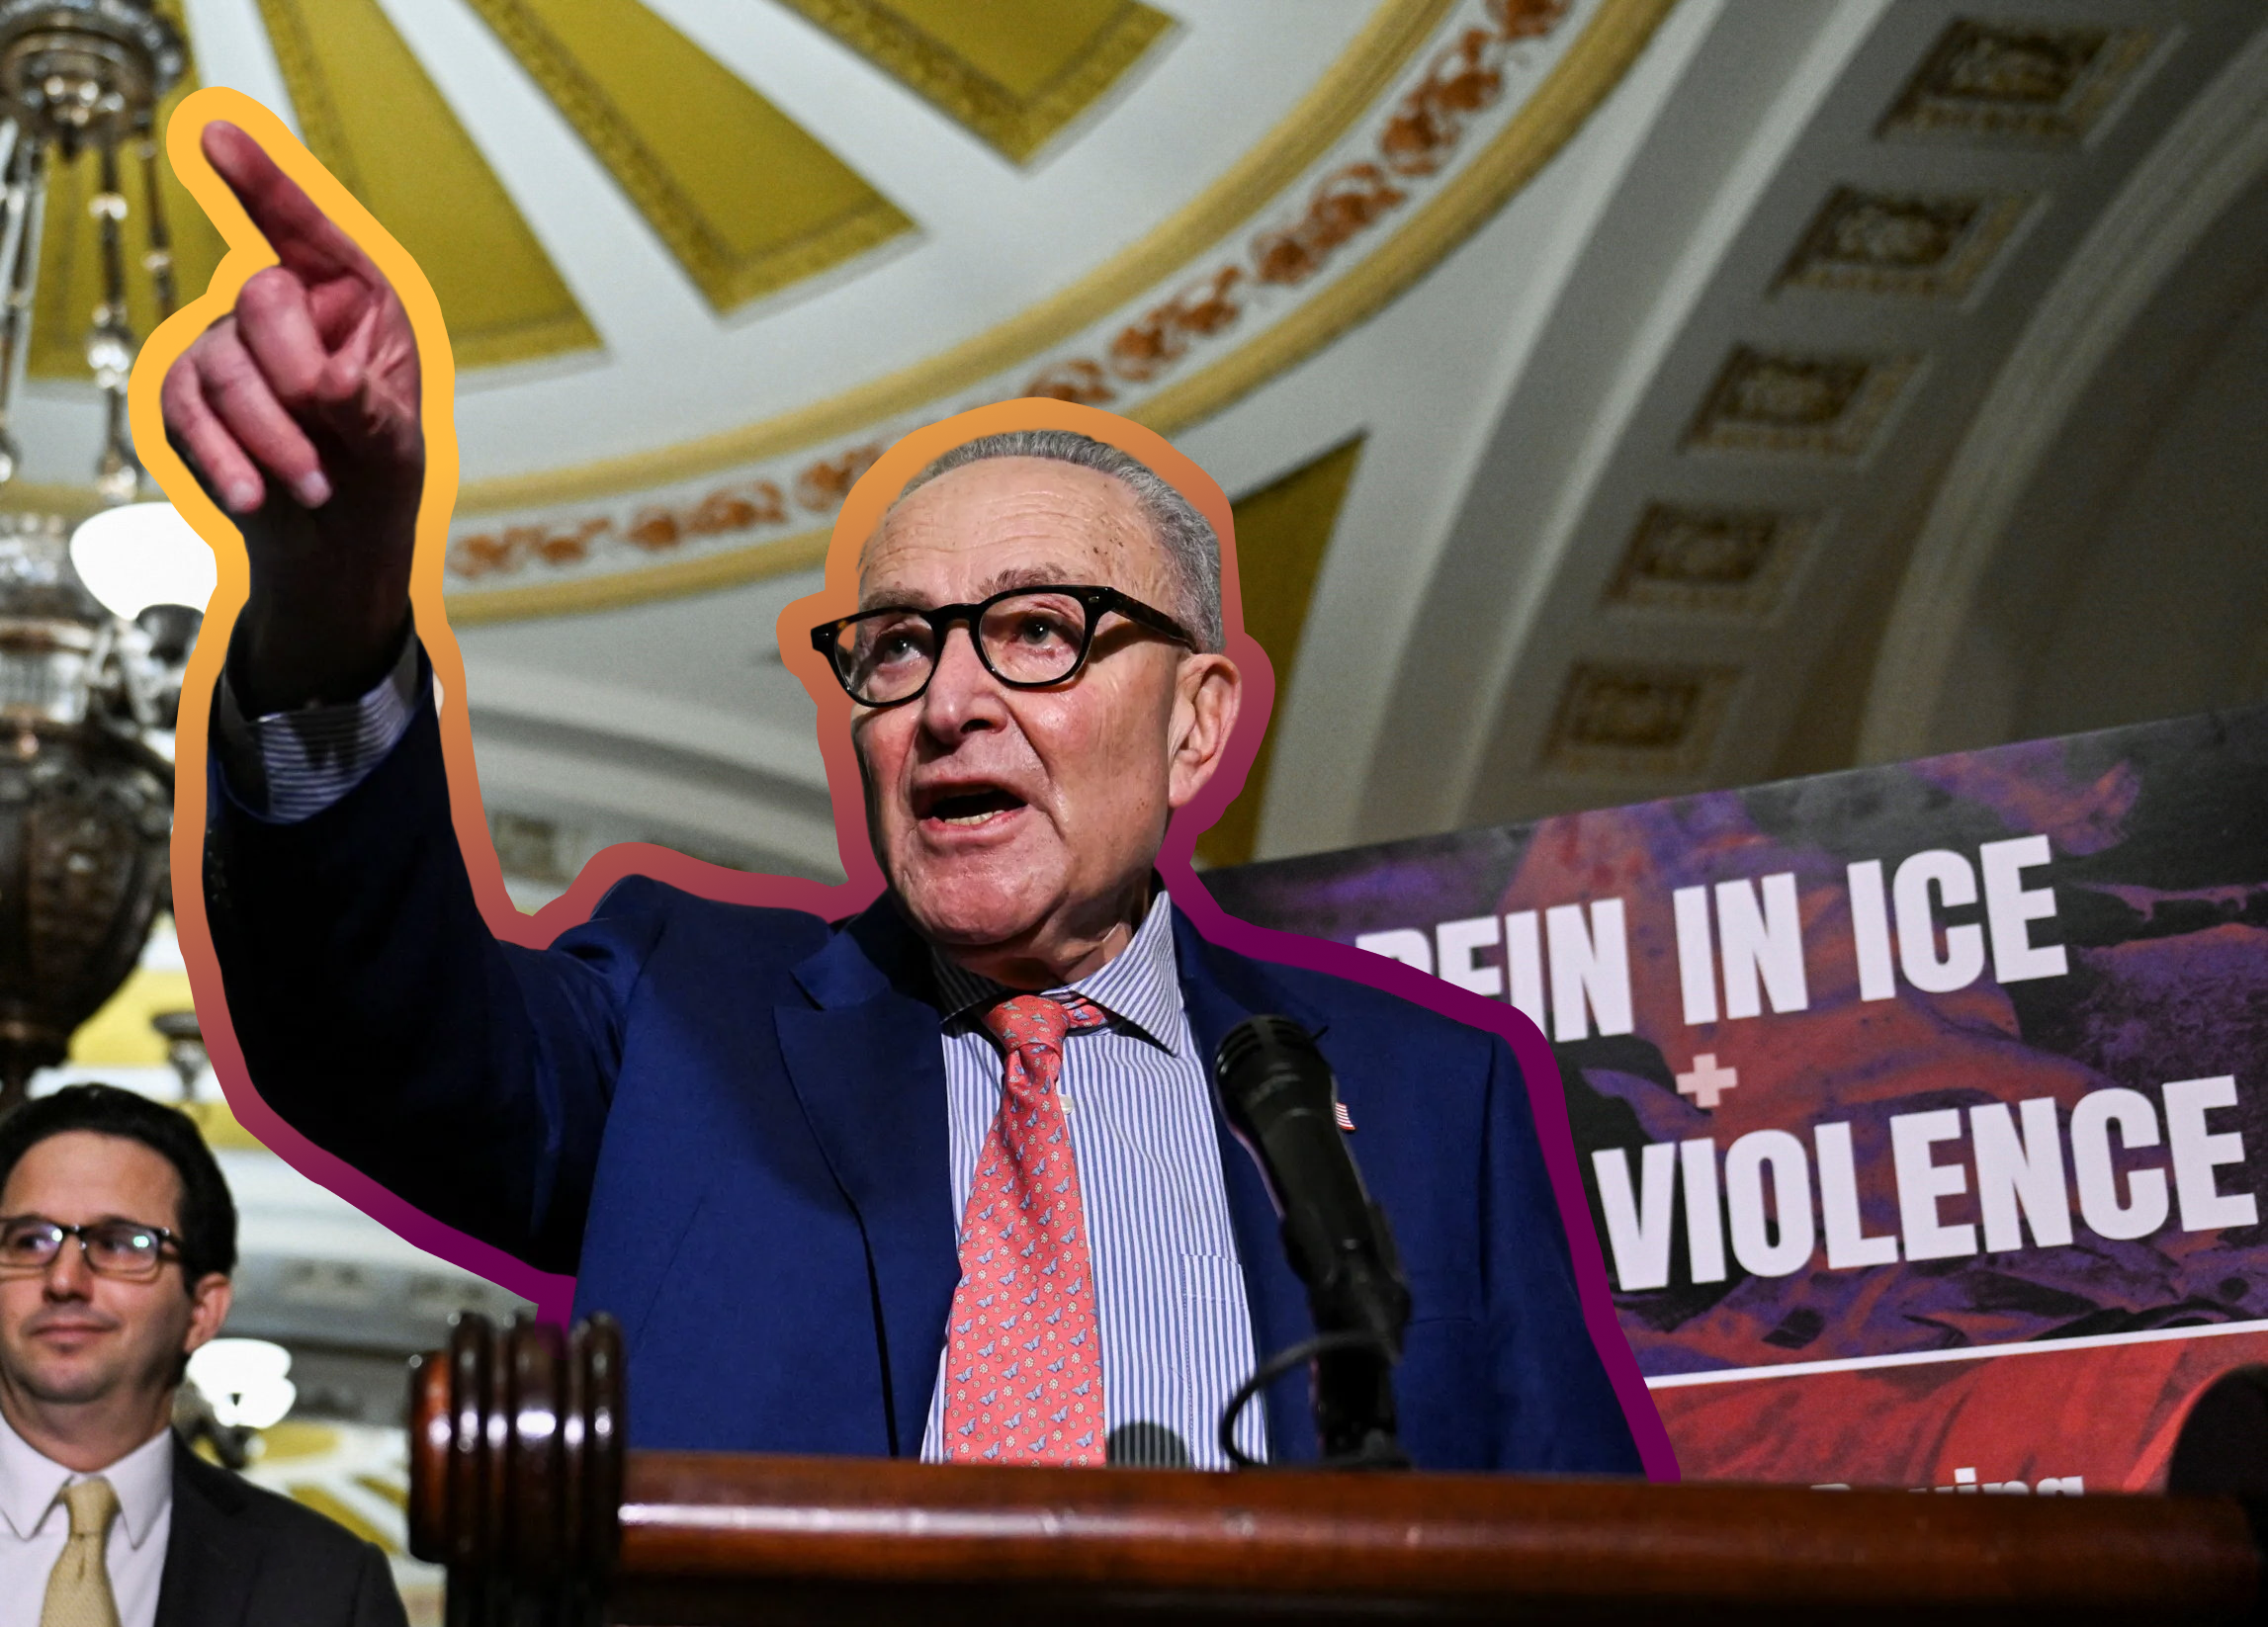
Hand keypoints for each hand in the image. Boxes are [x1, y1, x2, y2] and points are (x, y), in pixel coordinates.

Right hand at [160, 121, 423, 711]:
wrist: (333, 548)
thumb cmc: (378, 479)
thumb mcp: (398, 448)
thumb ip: (371, 410)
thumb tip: (329, 381)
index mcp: (353, 300)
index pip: (304, 226)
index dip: (263, 180)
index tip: (218, 136)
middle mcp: (287, 310)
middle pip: (259, 300)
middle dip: (293, 376)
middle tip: (326, 433)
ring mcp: (229, 347)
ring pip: (222, 365)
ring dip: (270, 435)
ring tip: (313, 484)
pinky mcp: (189, 394)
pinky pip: (186, 410)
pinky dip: (223, 458)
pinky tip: (253, 496)